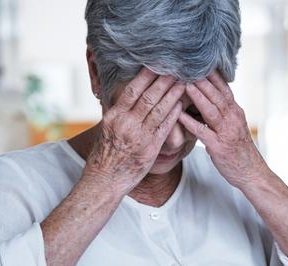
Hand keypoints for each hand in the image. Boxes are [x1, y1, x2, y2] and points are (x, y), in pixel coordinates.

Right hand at [84, 68, 184, 194]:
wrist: (104, 180)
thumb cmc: (105, 154)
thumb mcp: (107, 129)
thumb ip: (119, 113)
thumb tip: (126, 97)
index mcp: (114, 116)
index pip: (131, 90)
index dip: (145, 76)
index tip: (155, 63)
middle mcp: (126, 123)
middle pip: (147, 96)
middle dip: (163, 80)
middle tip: (176, 67)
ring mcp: (138, 135)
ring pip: (159, 109)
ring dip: (173, 94)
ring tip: (183, 82)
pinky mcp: (149, 148)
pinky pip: (164, 127)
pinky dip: (173, 114)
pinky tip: (181, 104)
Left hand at [178, 71, 268, 189]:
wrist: (251, 173)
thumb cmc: (239, 150)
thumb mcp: (234, 126)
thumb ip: (224, 112)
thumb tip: (211, 97)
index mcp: (236, 112)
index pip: (224, 88)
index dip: (212, 75)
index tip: (199, 61)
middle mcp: (233, 118)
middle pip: (217, 95)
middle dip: (203, 79)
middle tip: (188, 65)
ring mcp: (226, 132)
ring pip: (211, 110)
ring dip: (198, 96)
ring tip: (184, 83)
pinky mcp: (219, 147)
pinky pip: (203, 132)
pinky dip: (190, 122)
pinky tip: (179, 115)